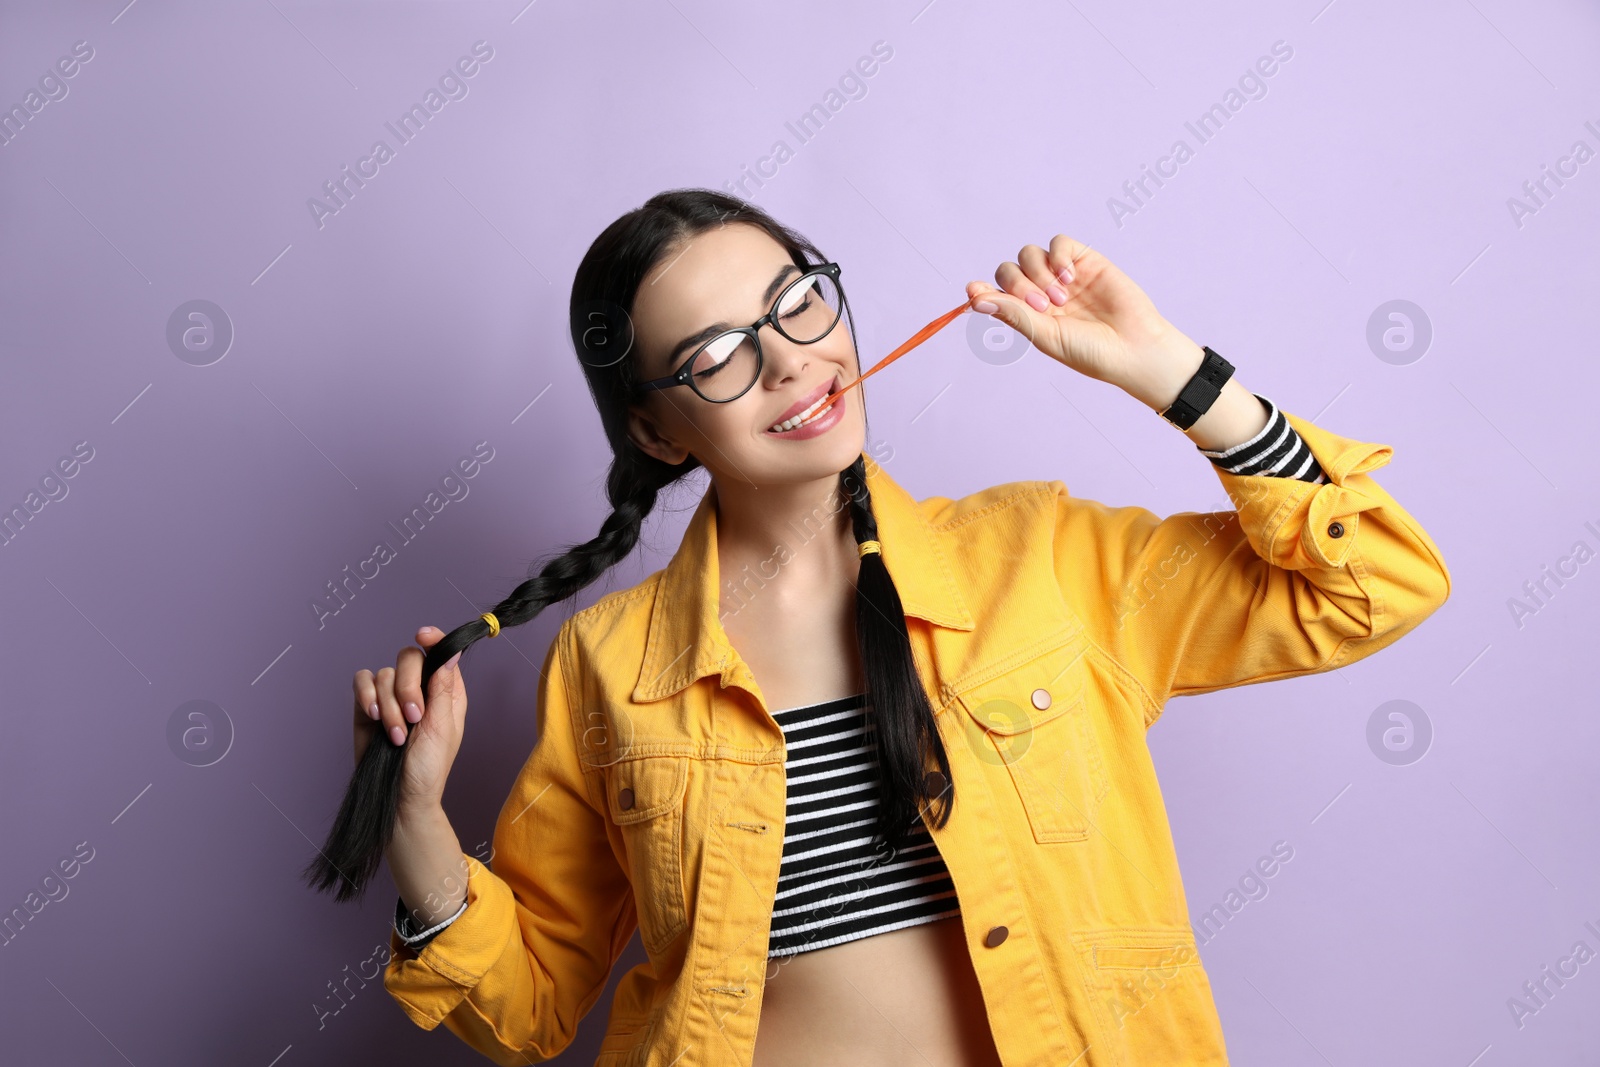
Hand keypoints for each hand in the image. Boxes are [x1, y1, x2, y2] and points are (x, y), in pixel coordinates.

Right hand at [352, 626, 468, 813]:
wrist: (399, 795)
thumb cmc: (428, 768)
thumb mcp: (443, 727)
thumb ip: (443, 688)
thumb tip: (451, 652)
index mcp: (444, 691)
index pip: (438, 653)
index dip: (433, 639)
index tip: (423, 635)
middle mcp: (418, 689)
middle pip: (408, 658)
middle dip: (408, 686)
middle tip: (414, 716)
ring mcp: (390, 696)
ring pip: (383, 674)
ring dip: (390, 706)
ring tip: (397, 735)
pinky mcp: (367, 706)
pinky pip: (362, 683)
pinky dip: (367, 697)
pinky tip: (374, 717)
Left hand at [966, 234, 1203, 409]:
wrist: (1135, 347)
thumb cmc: (1091, 351)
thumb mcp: (1046, 335)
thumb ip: (1012, 313)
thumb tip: (973, 298)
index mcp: (1028, 316)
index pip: (994, 294)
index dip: (982, 290)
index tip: (974, 290)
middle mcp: (1041, 293)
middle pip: (1008, 270)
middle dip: (1018, 284)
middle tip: (1042, 305)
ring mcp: (1062, 276)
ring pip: (1029, 254)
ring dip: (1039, 273)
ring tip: (1062, 298)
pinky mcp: (1085, 260)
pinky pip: (1059, 243)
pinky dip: (1058, 256)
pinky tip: (1070, 277)